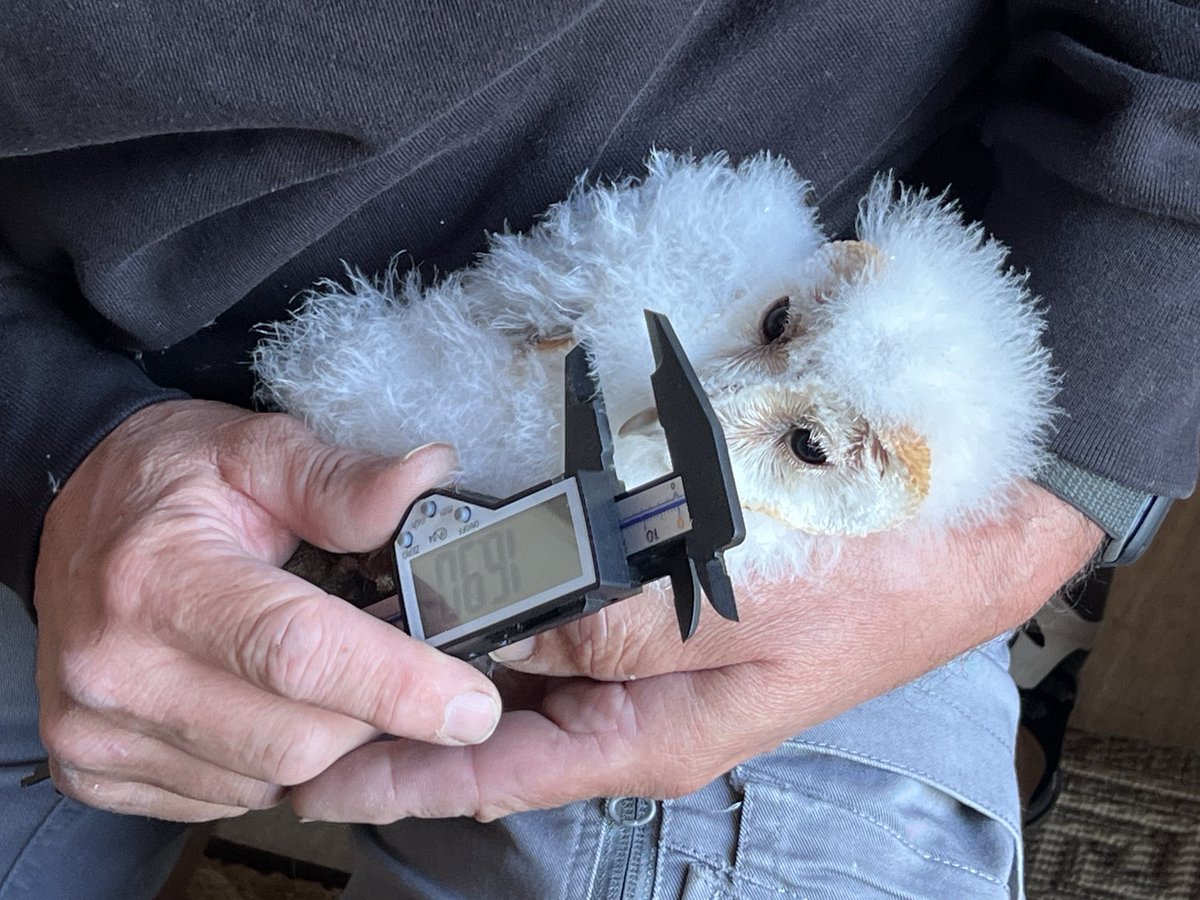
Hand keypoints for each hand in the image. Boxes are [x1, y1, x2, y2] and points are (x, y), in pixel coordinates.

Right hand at [34, 400, 500, 820]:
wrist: (71, 516)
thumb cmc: (167, 482)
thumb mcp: (257, 451)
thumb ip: (342, 480)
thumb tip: (427, 481)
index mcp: (159, 579)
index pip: (298, 652)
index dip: (397, 683)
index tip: (469, 703)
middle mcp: (116, 668)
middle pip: (297, 739)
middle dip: (374, 713)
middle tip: (395, 666)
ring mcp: (97, 730)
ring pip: (269, 781)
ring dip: (326, 741)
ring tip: (324, 675)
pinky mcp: (95, 770)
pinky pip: (225, 799)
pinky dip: (270, 764)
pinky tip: (268, 705)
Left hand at [290, 484, 1101, 821]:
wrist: (960, 520)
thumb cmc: (862, 571)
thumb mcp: (720, 613)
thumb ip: (595, 626)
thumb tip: (482, 631)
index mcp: (649, 736)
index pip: (493, 768)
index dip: (397, 775)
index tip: (310, 778)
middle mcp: (639, 704)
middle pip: (496, 717)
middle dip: (406, 708)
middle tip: (312, 690)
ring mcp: (650, 650)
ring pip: (521, 658)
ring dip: (446, 645)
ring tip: (355, 632)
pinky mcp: (662, 592)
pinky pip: (559, 602)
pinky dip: (501, 594)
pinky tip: (453, 574)